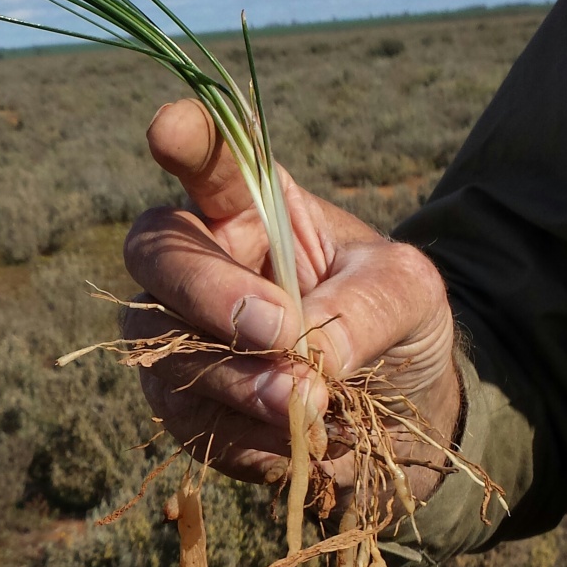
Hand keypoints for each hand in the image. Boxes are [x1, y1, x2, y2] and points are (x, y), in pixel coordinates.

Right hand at [123, 98, 459, 505]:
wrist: (390, 416)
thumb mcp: (408, 292)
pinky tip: (295, 438)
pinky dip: (242, 432)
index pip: (210, 162)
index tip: (169, 128)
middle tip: (282, 332)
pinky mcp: (181, 399)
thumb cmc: (392, 324)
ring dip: (233, 379)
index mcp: (252, 208)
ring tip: (305, 403)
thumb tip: (310, 358)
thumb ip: (365, 305)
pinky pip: (183, 414)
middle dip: (209, 294)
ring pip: (161, 344)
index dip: (185, 140)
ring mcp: (180, 331)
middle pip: (157, 255)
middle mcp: (203, 260)